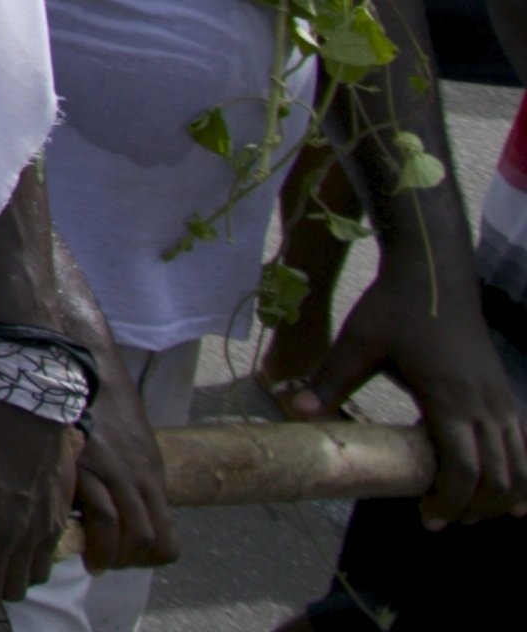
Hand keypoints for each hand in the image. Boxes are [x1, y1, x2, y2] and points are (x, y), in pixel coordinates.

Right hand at [72, 356, 176, 572]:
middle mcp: (138, 478)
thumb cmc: (100, 399)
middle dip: (124, 560)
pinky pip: (94, 512)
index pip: (166, 541)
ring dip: (105, 554)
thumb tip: (121, 508)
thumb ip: (131, 476)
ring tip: (87, 556)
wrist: (77, 361)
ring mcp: (111, 471)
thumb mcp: (131, 442)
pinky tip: (67, 531)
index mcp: (151, 475)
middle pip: (146, 540)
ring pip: (122, 533)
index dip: (148, 557)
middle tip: (103, 561)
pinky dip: (83, 531)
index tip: (125, 556)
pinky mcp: (82, 462)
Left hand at [296, 256, 526, 521]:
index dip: (449, 501)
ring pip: (519, 464)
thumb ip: (329, 380)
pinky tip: (516, 496)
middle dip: (475, 507)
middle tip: (444, 521)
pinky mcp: (504, 391)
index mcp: (448, 398)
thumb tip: (291, 410)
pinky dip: (523, 474)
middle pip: (498, 476)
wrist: (434, 273)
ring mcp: (500, 397)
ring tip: (474, 513)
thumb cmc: (394, 308)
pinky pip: (523, 443)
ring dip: (503, 495)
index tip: (428, 520)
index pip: (462, 469)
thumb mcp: (355, 342)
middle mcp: (483, 403)